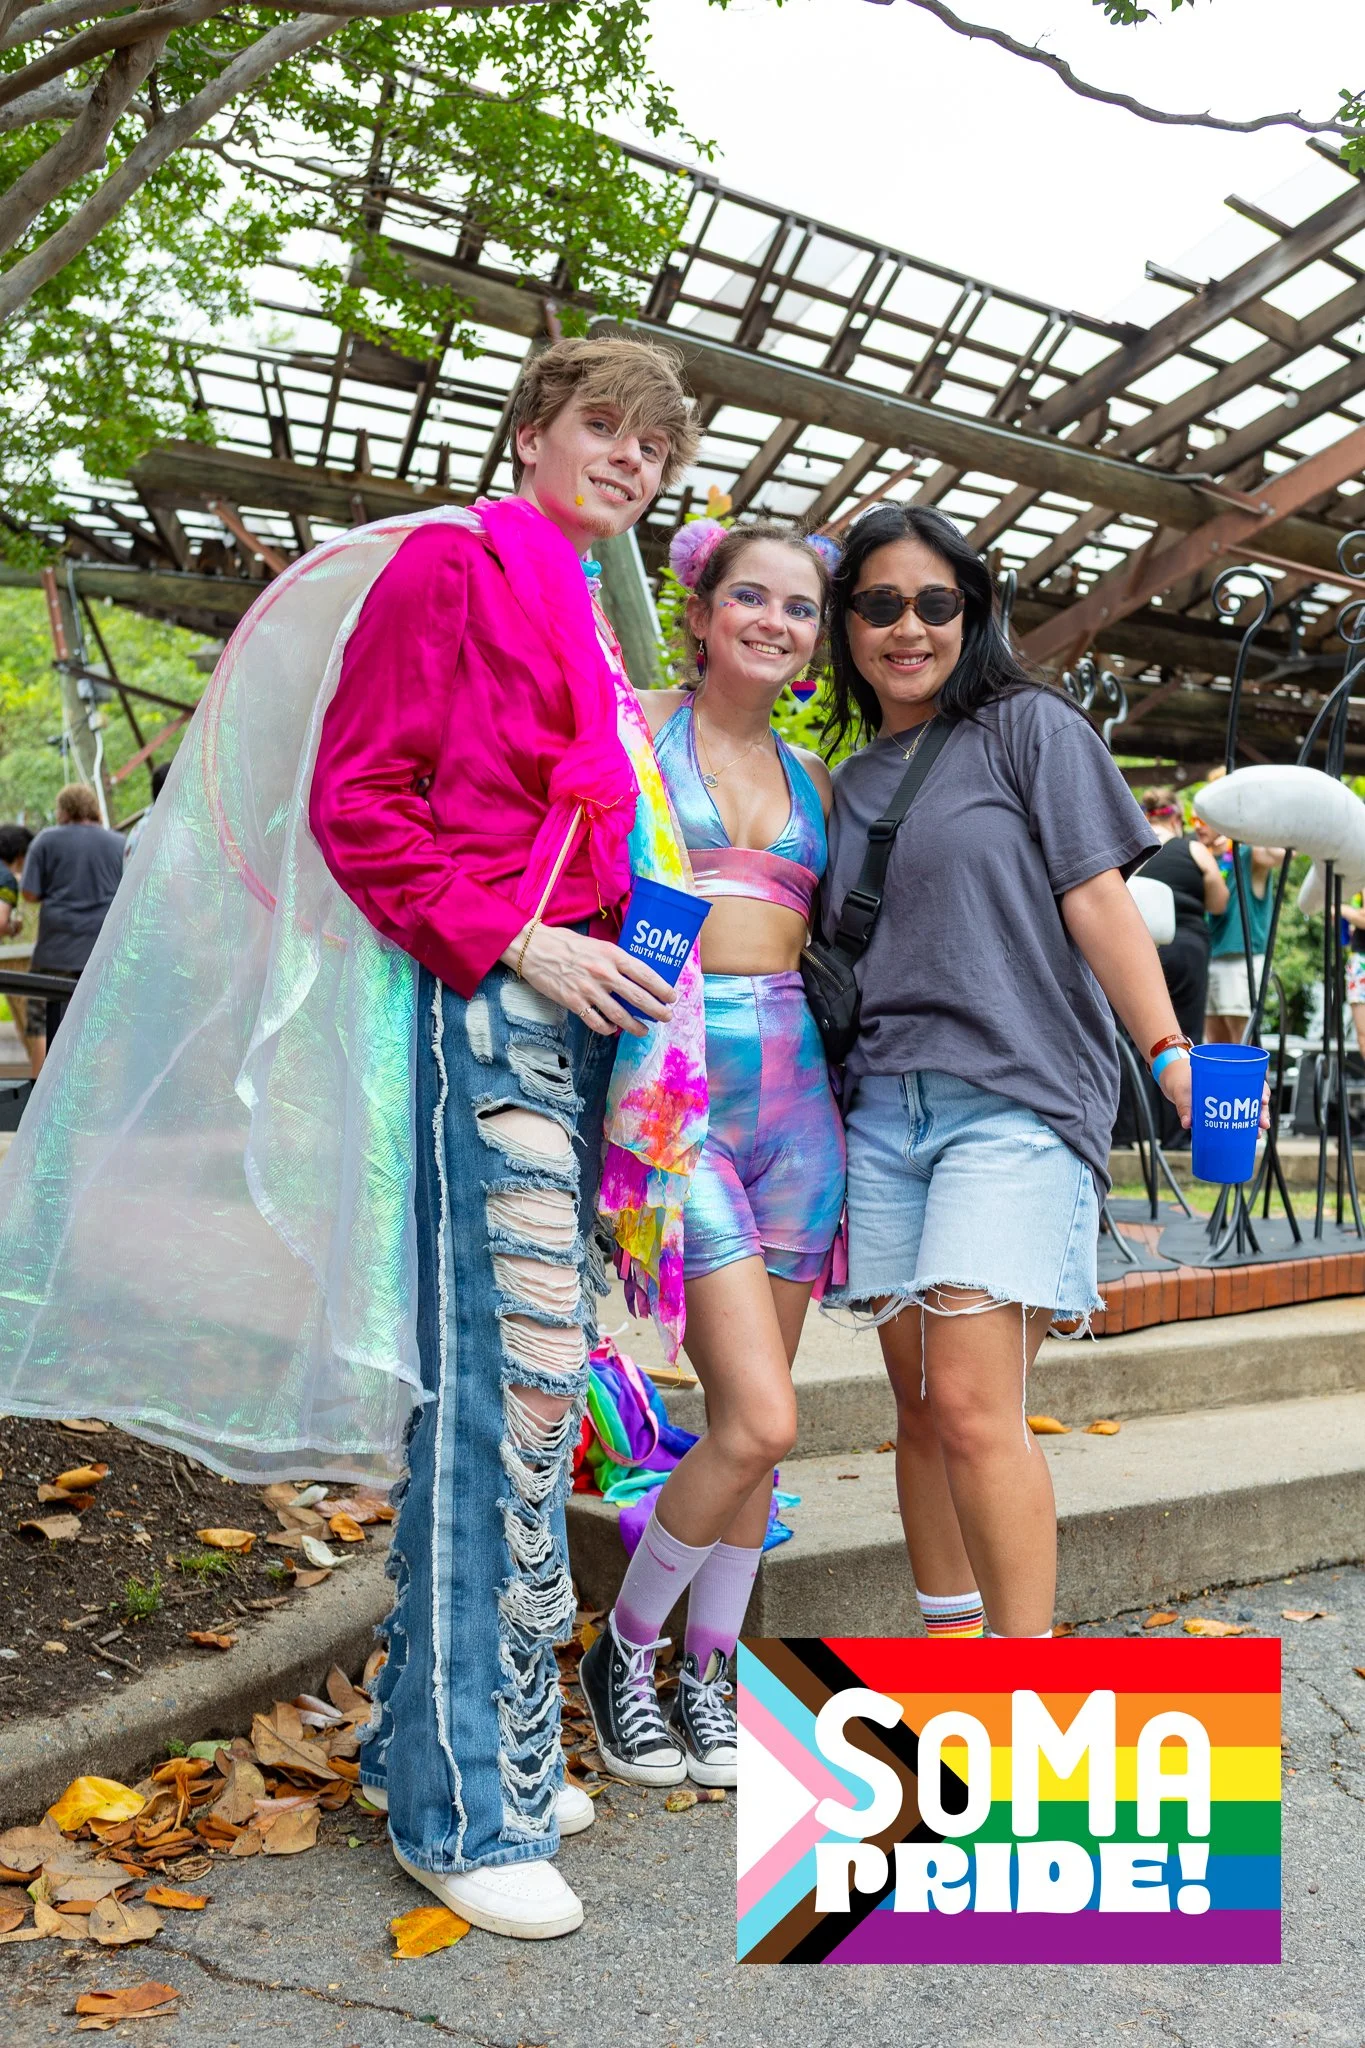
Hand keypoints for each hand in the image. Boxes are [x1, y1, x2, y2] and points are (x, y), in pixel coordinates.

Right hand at [503, 923, 676, 1037]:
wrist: (534, 948)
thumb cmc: (566, 943)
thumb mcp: (597, 944)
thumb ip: (616, 959)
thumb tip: (636, 975)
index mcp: (612, 955)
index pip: (645, 974)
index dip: (662, 988)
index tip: (672, 997)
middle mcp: (604, 973)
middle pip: (638, 998)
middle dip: (657, 1010)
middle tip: (666, 1017)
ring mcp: (588, 989)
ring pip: (620, 1015)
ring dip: (635, 1026)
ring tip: (643, 1030)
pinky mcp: (573, 1002)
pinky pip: (597, 1022)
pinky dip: (608, 1028)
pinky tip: (613, 1028)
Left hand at [1160, 1060, 1271, 1133]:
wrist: (1171, 1079)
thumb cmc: (1179, 1078)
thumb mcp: (1181, 1090)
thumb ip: (1184, 1106)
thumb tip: (1187, 1123)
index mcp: (1226, 1076)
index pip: (1252, 1080)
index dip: (1261, 1090)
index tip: (1263, 1100)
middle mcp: (1230, 1088)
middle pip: (1254, 1098)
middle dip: (1262, 1112)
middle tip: (1263, 1124)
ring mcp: (1227, 1100)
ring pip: (1248, 1110)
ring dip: (1255, 1122)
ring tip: (1257, 1134)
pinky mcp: (1220, 1112)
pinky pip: (1235, 1118)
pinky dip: (1243, 1127)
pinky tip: (1248, 1137)